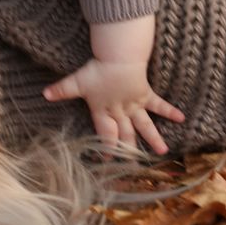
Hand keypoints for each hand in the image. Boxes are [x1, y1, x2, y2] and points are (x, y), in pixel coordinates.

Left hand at [43, 59, 184, 153]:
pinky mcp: (145, 94)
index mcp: (104, 111)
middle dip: (129, 151)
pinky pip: (159, 105)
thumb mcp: (77, 80)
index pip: (105, 134)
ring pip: (145, 126)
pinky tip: (182, 117)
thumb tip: (43, 94)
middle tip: (134, 166)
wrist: (119, 58)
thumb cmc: (98, 69)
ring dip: (153, 139)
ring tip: (163, 152)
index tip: (108, 160)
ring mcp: (134, 105)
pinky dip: (170, 111)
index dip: (107, 148)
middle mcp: (120, 112)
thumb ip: (61, 89)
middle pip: (126, 135)